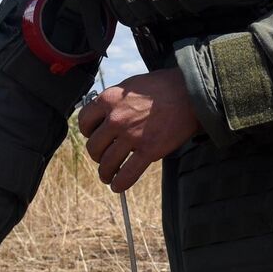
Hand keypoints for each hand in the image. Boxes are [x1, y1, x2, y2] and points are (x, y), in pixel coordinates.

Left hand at [77, 68, 200, 191]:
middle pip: (93, 146)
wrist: (189, 93)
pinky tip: (118, 186)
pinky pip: (127, 174)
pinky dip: (120, 184)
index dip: (87, 132)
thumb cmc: (163, 87)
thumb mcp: (131, 85)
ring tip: (108, 176)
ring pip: (107, 163)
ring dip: (105, 173)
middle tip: (103, 157)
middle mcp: (115, 119)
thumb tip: (105, 116)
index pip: (84, 122)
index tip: (94, 137)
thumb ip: (115, 101)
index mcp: (109, 99)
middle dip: (97, 155)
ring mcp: (131, 136)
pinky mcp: (148, 150)